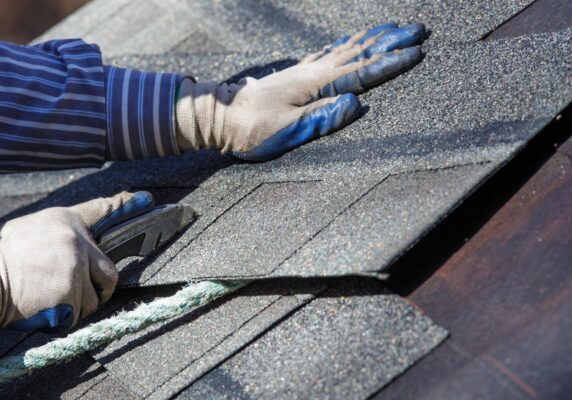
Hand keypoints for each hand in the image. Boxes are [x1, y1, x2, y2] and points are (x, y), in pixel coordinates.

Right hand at [0, 191, 155, 337]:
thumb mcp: (30, 229)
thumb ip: (59, 235)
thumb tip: (78, 247)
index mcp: (64, 220)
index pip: (102, 210)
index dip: (125, 206)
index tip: (147, 201)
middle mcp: (75, 240)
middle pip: (110, 272)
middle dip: (100, 288)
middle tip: (79, 293)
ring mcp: (74, 267)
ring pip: (94, 298)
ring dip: (78, 305)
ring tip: (49, 299)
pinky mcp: (70, 292)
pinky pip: (79, 314)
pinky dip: (65, 318)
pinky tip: (44, 308)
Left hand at [175, 22, 427, 161]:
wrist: (220, 117)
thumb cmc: (251, 129)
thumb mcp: (286, 130)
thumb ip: (321, 118)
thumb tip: (355, 106)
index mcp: (315, 85)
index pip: (361, 72)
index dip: (391, 63)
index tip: (418, 52)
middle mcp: (312, 72)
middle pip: (359, 53)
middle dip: (391, 41)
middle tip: (420, 29)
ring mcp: (303, 70)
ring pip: (346, 48)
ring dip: (373, 38)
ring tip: (394, 28)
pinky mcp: (295, 74)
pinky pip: (329, 53)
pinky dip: (346, 44)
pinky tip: (351, 41)